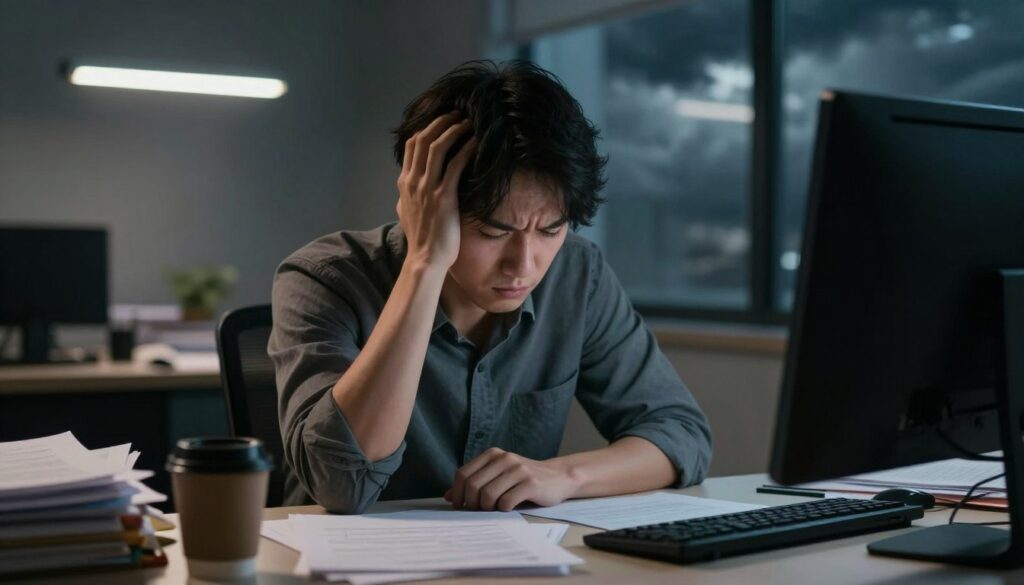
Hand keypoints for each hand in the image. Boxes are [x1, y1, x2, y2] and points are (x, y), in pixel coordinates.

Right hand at [396, 112, 475, 270]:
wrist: (426, 259)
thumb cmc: (421, 239)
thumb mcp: (406, 212)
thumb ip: (407, 196)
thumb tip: (407, 186)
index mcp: (405, 183)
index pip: (411, 145)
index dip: (426, 128)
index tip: (441, 120)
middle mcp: (413, 181)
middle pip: (423, 139)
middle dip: (440, 122)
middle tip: (457, 114)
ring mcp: (427, 188)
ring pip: (438, 147)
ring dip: (453, 130)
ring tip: (467, 122)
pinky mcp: (444, 197)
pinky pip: (455, 165)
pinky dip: (466, 149)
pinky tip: (476, 142)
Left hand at [444, 448, 579, 511]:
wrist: (558, 477)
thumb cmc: (524, 479)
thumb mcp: (498, 476)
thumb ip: (475, 483)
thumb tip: (447, 496)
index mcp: (492, 454)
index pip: (463, 474)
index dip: (457, 493)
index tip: (460, 506)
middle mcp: (504, 458)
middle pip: (473, 485)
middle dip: (471, 503)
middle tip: (477, 511)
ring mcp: (518, 469)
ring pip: (488, 495)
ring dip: (487, 508)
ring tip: (493, 510)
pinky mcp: (531, 483)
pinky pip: (506, 502)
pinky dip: (503, 510)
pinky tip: (508, 508)